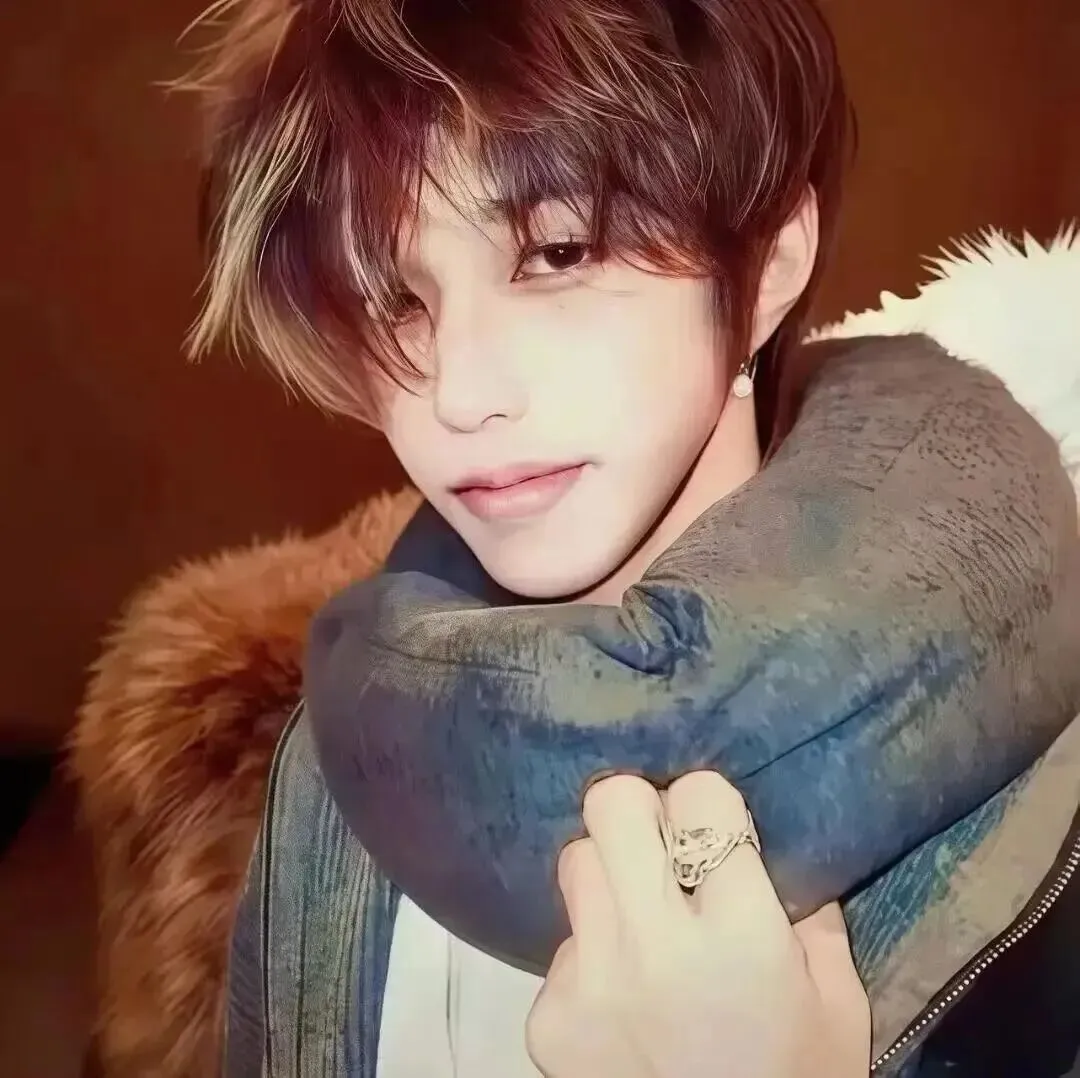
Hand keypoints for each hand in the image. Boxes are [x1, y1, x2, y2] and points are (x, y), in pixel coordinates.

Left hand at [525, 772, 869, 1077]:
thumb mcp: (837, 1004)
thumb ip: (809, 913)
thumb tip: (764, 845)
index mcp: (740, 936)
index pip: (699, 796)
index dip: (709, 803)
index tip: (715, 826)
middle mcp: (654, 946)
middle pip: (611, 805)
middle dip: (640, 810)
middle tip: (662, 843)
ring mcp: (591, 981)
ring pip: (575, 863)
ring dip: (610, 877)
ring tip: (642, 920)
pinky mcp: (549, 1018)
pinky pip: (561, 946)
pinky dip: (591, 957)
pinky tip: (624, 998)